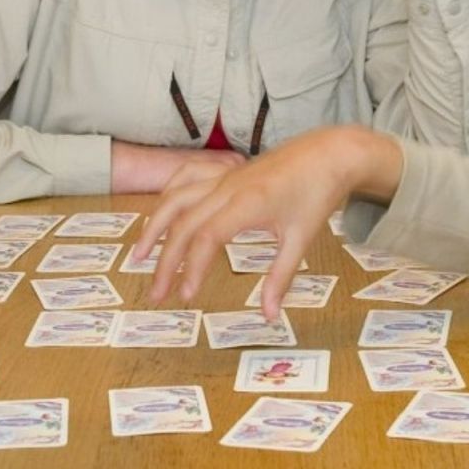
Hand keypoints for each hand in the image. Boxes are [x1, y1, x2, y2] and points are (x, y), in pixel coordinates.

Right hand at [132, 125, 401, 318]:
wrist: (328, 153)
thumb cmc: (317, 194)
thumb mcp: (302, 239)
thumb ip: (281, 277)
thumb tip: (269, 316)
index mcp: (247, 204)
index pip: (207, 238)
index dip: (192, 268)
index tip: (186, 296)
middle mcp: (227, 188)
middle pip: (184, 224)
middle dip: (167, 261)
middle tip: (157, 294)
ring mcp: (222, 177)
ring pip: (175, 199)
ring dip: (155, 227)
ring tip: (139, 257)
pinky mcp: (224, 172)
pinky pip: (185, 179)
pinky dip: (167, 196)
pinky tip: (159, 216)